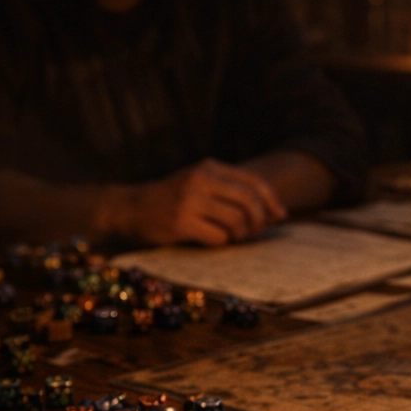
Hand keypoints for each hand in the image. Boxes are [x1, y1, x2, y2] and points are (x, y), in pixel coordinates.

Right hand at [109, 158, 286, 245]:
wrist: (130, 208)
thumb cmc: (173, 200)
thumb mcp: (201, 185)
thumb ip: (233, 194)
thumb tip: (275, 214)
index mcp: (209, 167)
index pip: (252, 182)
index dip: (271, 201)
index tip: (280, 216)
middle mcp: (200, 179)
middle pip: (249, 202)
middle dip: (258, 221)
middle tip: (254, 231)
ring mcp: (190, 200)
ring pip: (236, 221)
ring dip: (240, 234)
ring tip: (231, 236)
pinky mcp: (181, 222)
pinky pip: (218, 238)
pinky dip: (221, 243)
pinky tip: (210, 239)